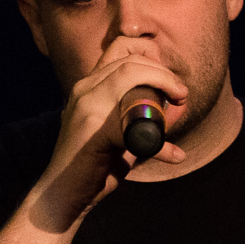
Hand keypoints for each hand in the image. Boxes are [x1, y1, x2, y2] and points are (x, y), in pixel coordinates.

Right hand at [28, 37, 187, 231]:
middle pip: (129, 59)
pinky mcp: (94, 129)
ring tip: (180, 100)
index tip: (170, 79)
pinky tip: (173, 155)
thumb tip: (173, 114)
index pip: (119, 48)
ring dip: (162, 81)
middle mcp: (84, 89)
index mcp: (88, 87)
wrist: (63, 195)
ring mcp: (86, 106)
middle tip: (180, 93)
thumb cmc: (94, 166)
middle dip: (163, 71)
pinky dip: (160, 144)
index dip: (150, 55)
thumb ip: (138, 120)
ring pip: (129, 72)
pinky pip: (136, 125)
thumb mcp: (116, 133)